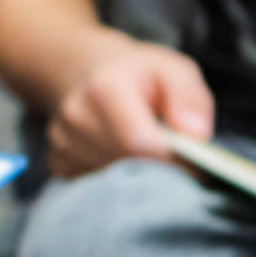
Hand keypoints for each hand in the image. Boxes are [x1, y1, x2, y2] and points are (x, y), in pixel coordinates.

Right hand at [47, 42, 214, 178]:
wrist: (87, 73)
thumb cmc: (139, 74)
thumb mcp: (174, 70)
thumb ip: (190, 98)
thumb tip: (197, 136)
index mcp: (104, 87)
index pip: (137, 140)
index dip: (169, 158)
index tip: (192, 162)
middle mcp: (76, 116)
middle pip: (127, 164)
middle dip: (158, 167)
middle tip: (174, 158)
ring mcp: (62, 142)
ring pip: (114, 179)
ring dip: (138, 173)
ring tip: (144, 149)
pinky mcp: (58, 162)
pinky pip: (97, 186)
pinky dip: (117, 179)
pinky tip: (120, 156)